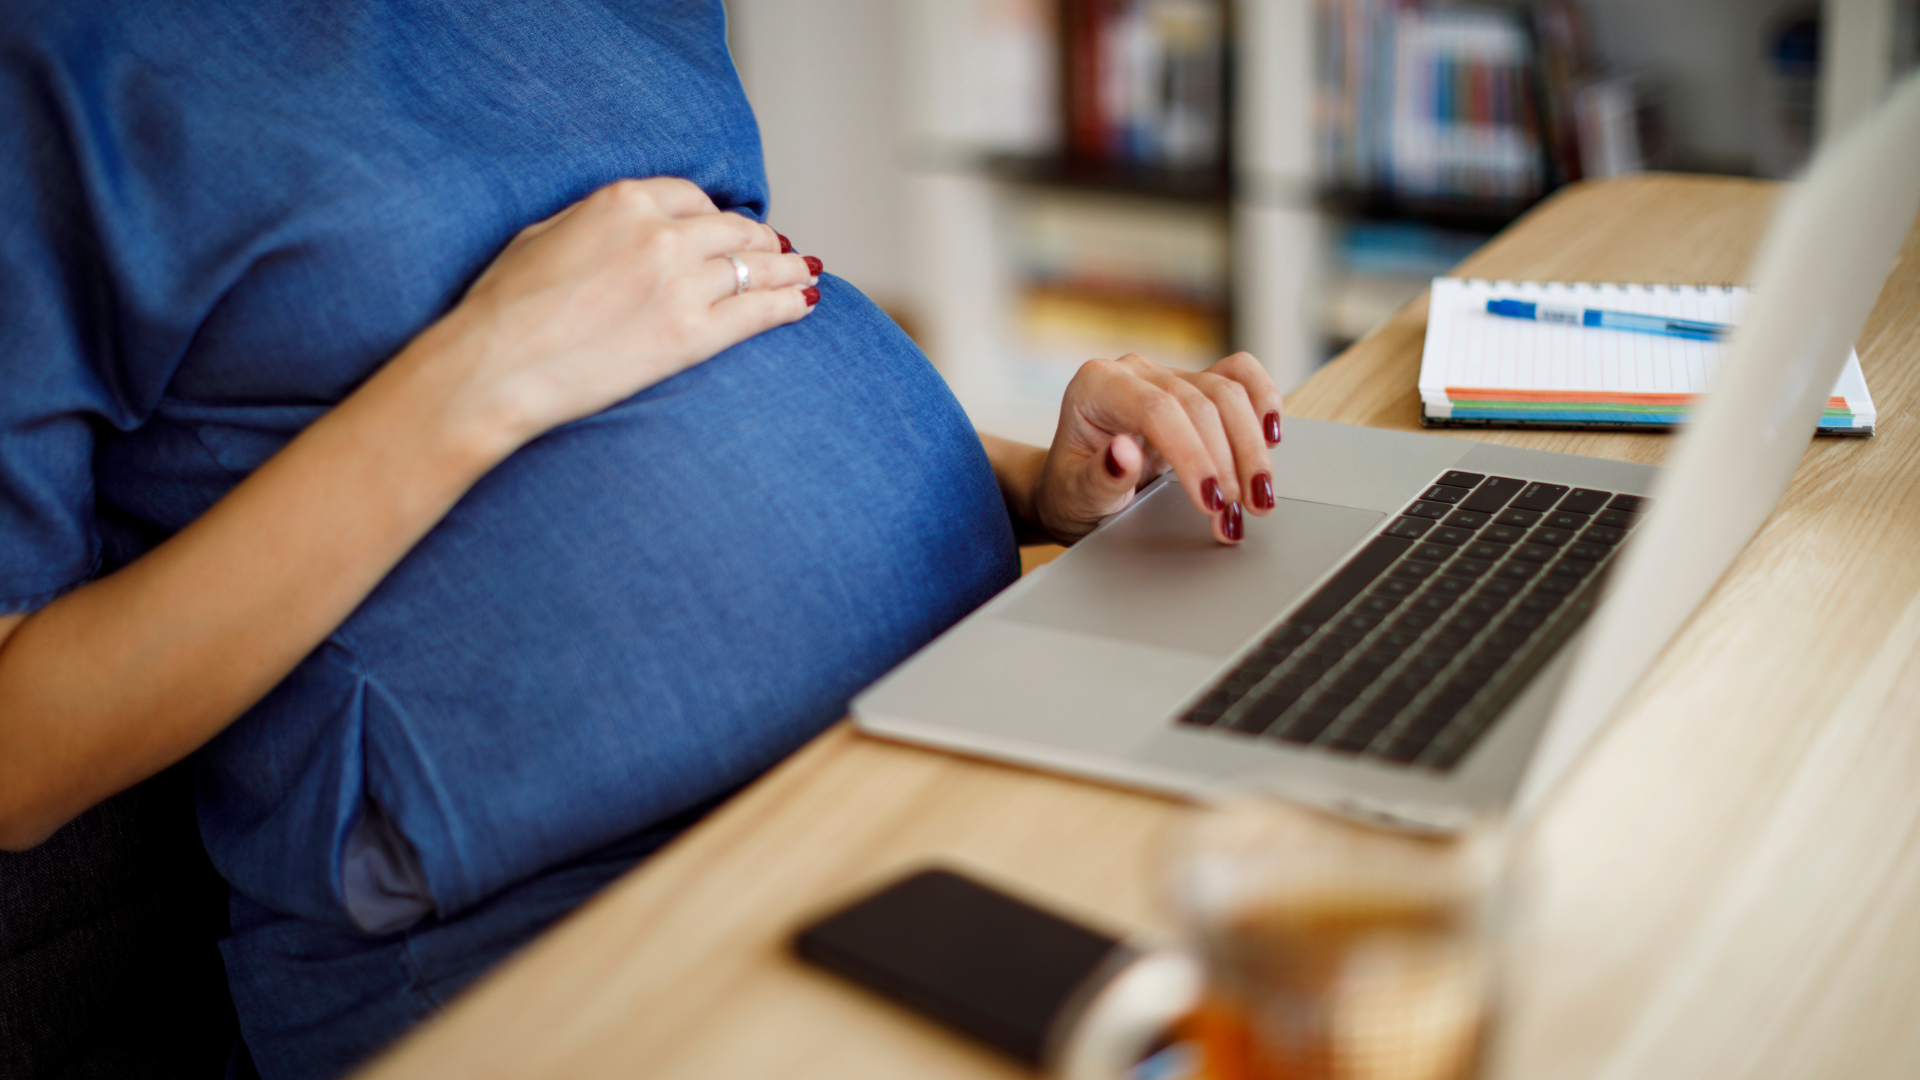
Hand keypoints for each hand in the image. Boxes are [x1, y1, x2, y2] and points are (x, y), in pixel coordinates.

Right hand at [439, 177, 819, 450]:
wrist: (495, 367)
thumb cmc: (503, 307)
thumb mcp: (544, 235)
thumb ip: (596, 222)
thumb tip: (625, 228)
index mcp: (623, 202)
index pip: (692, 197)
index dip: (714, 214)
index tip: (725, 228)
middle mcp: (660, 234)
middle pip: (732, 229)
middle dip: (759, 241)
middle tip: (777, 251)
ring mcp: (681, 283)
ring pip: (756, 266)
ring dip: (788, 269)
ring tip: (805, 273)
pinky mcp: (692, 334)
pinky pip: (759, 311)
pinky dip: (790, 304)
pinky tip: (807, 303)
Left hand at [1031, 352, 1283, 544]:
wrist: (1076, 488)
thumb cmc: (1071, 491)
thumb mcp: (1075, 496)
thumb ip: (1098, 477)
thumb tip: (1123, 453)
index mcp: (1097, 386)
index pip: (1157, 409)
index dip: (1192, 455)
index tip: (1211, 501)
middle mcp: (1135, 372)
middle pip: (1201, 401)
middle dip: (1228, 462)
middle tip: (1238, 514)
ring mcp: (1169, 375)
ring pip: (1229, 392)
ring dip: (1251, 449)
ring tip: (1258, 500)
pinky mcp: (1197, 386)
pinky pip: (1241, 376)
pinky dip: (1263, 402)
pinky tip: (1272, 438)